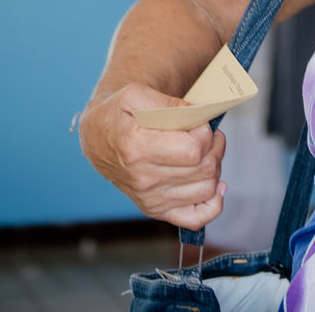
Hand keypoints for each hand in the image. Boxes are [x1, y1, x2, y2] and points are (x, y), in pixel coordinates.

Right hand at [78, 83, 226, 228]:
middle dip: (215, 146)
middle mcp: (143, 180)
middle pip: (204, 169)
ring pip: (207, 189)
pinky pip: (196, 218)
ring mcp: (150, 199)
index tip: (200, 123)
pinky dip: (213, 204)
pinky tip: (214, 184)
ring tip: (206, 151)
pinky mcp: (155, 210)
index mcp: (137, 149)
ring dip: (215, 167)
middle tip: (209, 133)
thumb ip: (171, 103)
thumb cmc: (117, 114)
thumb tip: (201, 113)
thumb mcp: (136, 95)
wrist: (98, 138)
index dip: (205, 133)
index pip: (193, 150)